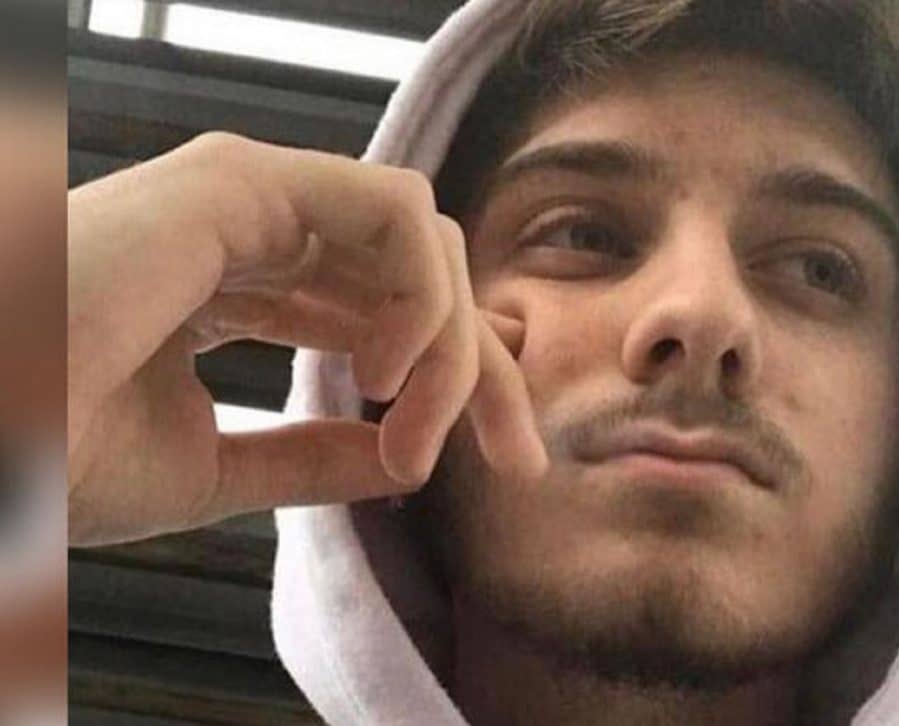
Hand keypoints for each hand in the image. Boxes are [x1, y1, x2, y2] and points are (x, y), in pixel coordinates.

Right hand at [68, 132, 546, 545]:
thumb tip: (404, 460)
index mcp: (242, 287)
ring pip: (423, 244)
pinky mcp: (239, 180)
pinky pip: (394, 213)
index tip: (506, 458)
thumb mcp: (213, 469)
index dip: (460, 382)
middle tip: (516, 456)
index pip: (386, 315)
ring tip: (412, 427)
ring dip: (450, 343)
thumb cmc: (50, 453)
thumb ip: (313, 457)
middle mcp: (254, 233)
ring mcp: (248, 198)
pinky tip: (381, 372)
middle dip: (486, 365)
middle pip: (425, 276)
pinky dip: (419, 293)